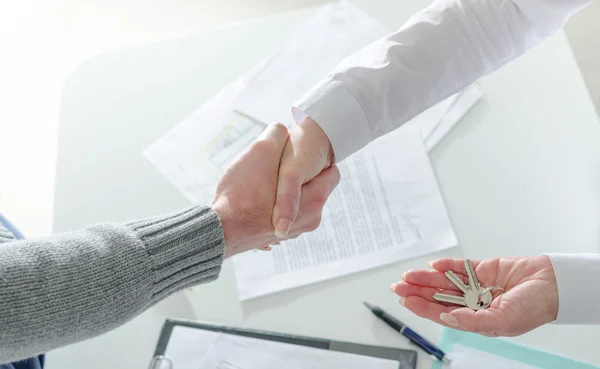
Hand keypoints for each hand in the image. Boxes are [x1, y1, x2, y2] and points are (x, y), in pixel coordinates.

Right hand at [212, 123, 339, 257]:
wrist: (218, 229)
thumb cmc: (241, 193)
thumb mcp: (261, 151)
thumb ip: (276, 135)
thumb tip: (281, 129)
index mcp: (314, 201)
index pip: (332, 172)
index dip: (314, 159)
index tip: (294, 156)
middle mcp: (308, 221)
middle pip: (311, 186)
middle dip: (294, 175)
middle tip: (271, 168)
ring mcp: (291, 233)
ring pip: (293, 200)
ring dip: (279, 190)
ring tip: (258, 183)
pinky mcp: (272, 237)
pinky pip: (278, 214)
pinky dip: (268, 204)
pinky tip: (252, 199)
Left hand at [391, 256, 558, 335]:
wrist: (555, 283)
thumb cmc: (536, 307)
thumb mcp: (504, 321)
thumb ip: (472, 321)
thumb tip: (447, 318)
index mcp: (477, 318)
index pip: (442, 313)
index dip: (422, 307)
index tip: (405, 301)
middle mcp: (474, 302)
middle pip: (439, 297)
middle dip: (417, 292)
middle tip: (398, 286)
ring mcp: (476, 285)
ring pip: (444, 281)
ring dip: (426, 278)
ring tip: (408, 275)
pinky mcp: (482, 268)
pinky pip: (460, 267)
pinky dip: (445, 265)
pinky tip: (432, 265)